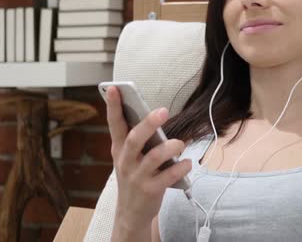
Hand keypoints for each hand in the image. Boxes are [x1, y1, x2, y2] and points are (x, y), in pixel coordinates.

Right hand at [105, 86, 191, 230]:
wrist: (131, 213)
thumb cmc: (134, 177)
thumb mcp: (129, 158)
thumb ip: (137, 139)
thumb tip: (153, 115)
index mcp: (119, 149)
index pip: (114, 124)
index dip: (113, 106)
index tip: (114, 88)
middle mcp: (125, 161)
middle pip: (134, 139)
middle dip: (148, 124)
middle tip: (163, 111)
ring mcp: (137, 177)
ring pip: (153, 158)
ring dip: (170, 147)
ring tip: (180, 144)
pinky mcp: (150, 190)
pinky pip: (168, 176)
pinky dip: (181, 168)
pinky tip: (188, 163)